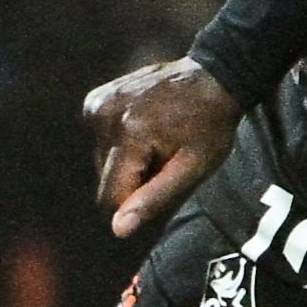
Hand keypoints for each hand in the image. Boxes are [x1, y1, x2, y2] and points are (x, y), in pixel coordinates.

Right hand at [85, 58, 244, 237]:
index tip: (164, 179)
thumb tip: (118, 229)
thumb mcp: (192, 167)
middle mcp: (103, 117)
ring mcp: (97, 104)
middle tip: (165, 157)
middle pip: (104, 178)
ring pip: (100, 160)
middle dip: (132, 178)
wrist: (211, 77)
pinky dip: (119, 141)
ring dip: (126, 160)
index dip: (136, 200)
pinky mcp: (95, 99)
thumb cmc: (210, 126)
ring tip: (158, 139)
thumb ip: (154, 199)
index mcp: (128, 136)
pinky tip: (144, 126)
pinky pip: (99, 138)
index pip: (110, 196)